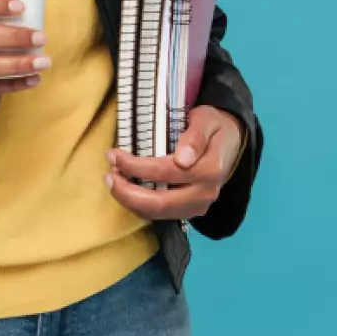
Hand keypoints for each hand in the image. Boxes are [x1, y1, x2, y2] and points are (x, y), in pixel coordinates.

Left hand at [103, 106, 244, 221]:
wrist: (228, 142)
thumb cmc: (213, 126)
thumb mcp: (206, 120)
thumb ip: (195, 137)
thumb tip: (182, 159)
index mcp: (209, 169)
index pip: (165, 172)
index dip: (135, 166)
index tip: (113, 154)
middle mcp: (205, 193)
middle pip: (160, 203)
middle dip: (127, 192)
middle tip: (108, 175)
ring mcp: (198, 206)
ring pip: (158, 214)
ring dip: (130, 201)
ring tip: (112, 182)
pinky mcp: (190, 211)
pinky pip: (160, 215)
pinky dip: (139, 206)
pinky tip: (126, 190)